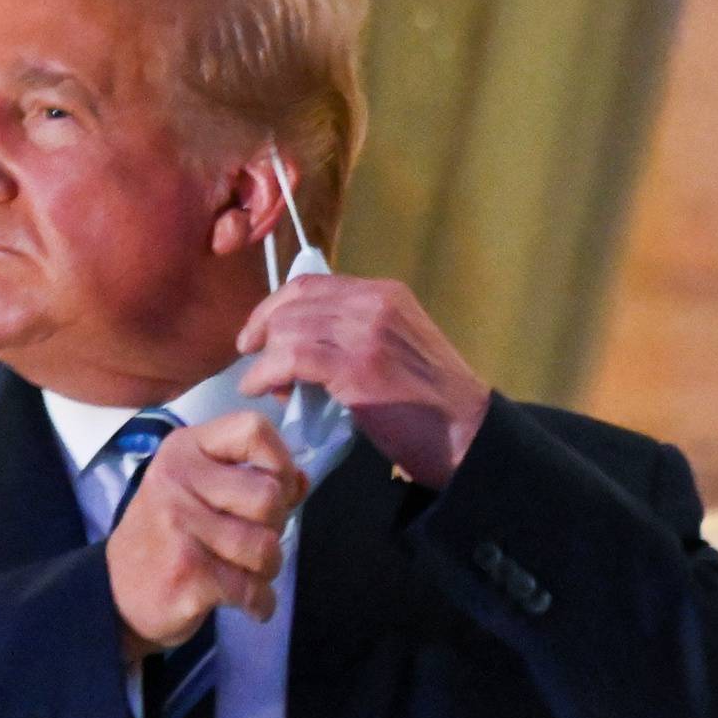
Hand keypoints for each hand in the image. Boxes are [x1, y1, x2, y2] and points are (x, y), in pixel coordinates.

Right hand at [105, 412, 307, 662]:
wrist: (114, 594)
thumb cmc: (166, 536)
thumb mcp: (197, 490)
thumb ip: (251, 478)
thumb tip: (302, 479)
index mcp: (183, 450)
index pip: (253, 429)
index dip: (279, 461)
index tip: (275, 488)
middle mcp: (176, 480)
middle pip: (269, 496)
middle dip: (275, 527)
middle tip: (251, 541)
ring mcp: (179, 527)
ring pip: (266, 546)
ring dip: (267, 569)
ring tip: (245, 572)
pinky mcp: (187, 573)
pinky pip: (253, 588)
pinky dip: (261, 603)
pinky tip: (247, 602)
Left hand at [235, 275, 489, 488]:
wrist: (466, 434)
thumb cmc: (427, 403)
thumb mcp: (392, 349)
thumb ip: (350, 336)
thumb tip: (294, 347)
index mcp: (384, 293)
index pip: (310, 284)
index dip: (274, 306)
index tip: (257, 333)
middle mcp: (375, 303)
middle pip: (293, 303)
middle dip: (263, 331)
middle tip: (251, 360)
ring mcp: (367, 332)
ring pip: (288, 329)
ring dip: (263, 358)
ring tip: (261, 384)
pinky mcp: (358, 367)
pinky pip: (291, 359)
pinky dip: (265, 374)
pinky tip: (260, 389)